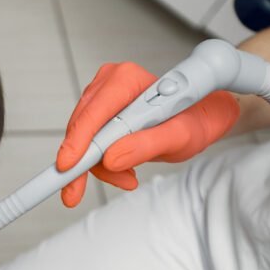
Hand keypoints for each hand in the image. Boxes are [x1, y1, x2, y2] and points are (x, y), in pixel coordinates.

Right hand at [55, 62, 239, 206]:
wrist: (201, 117)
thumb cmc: (194, 120)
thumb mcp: (180, 137)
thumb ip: (147, 146)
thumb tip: (112, 158)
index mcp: (128, 79)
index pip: (94, 113)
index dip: (78, 142)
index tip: (68, 167)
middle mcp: (110, 83)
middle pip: (83, 128)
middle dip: (87, 162)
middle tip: (87, 189)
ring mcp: (103, 96)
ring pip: (83, 138)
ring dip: (99, 165)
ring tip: (127, 176)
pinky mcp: (101, 111)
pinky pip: (89, 141)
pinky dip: (102, 161)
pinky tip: (122, 168)